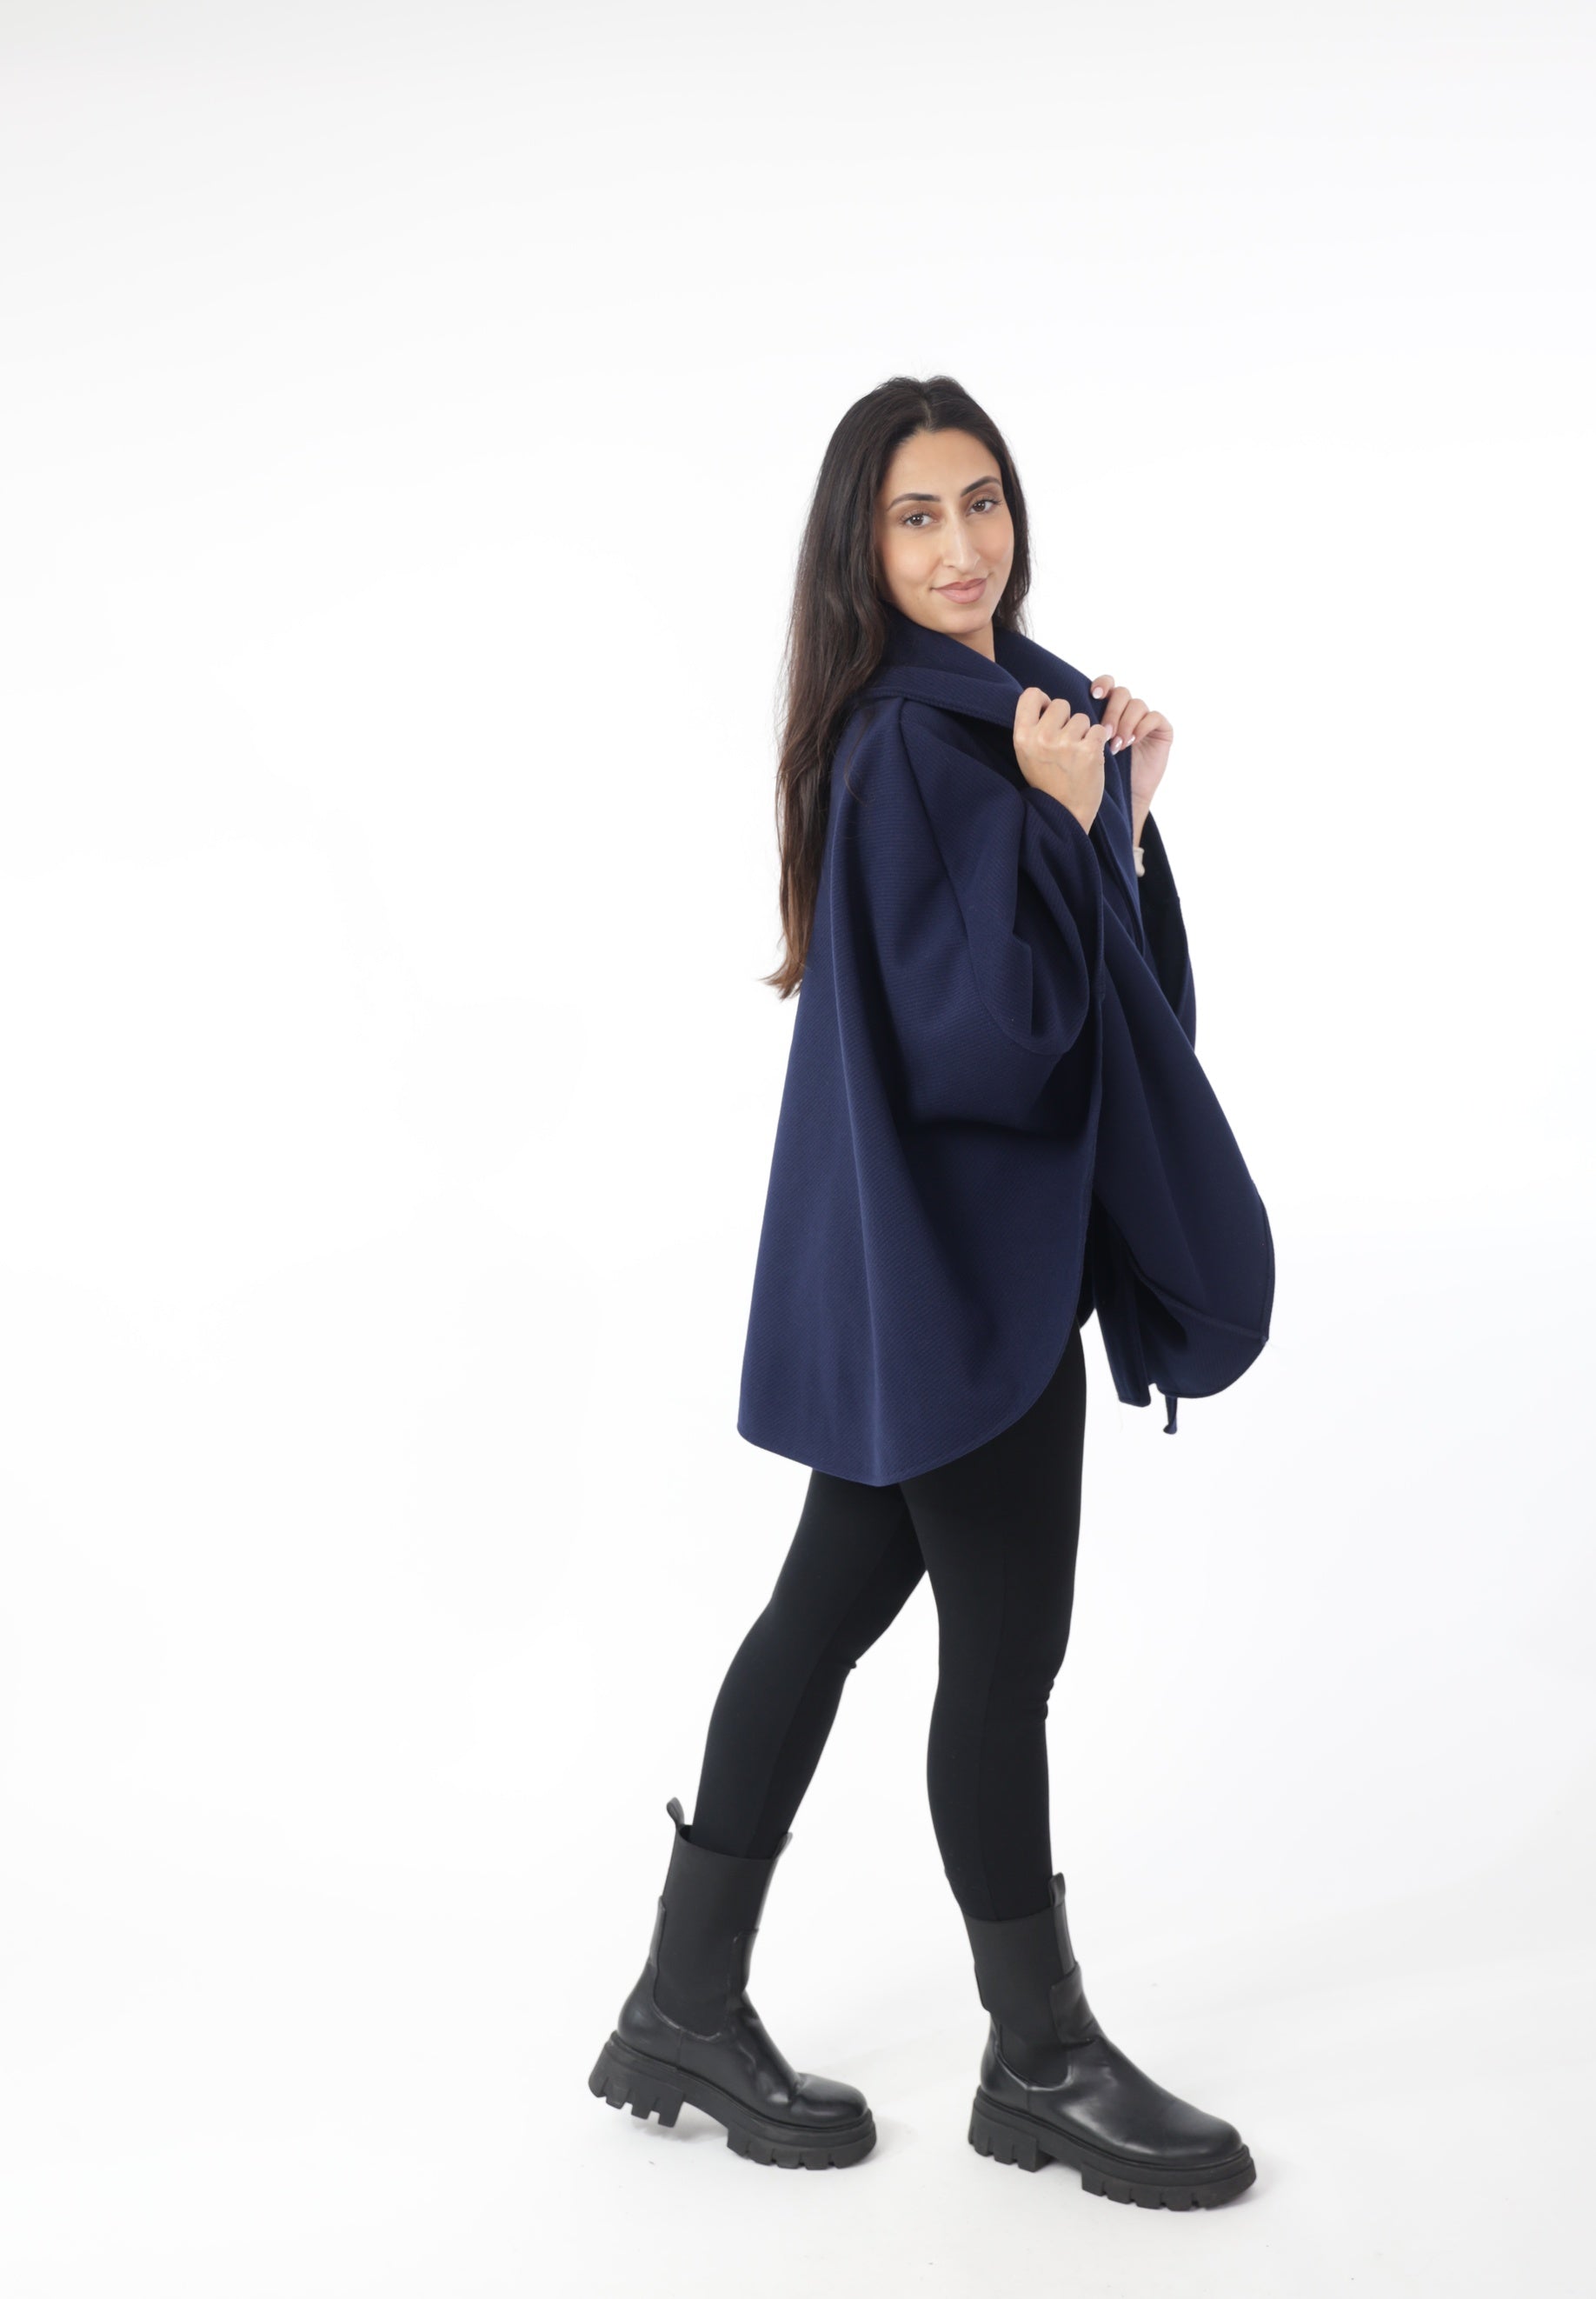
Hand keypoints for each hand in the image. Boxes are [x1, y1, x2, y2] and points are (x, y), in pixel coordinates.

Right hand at [1012, 686, 1108, 835]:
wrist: (1064, 814)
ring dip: (1083, 733)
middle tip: (1065, 745)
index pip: (1031, 694)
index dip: (1044, 702)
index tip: (1049, 718)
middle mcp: (1041, 738)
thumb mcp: (1027, 754)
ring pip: (1082, 718)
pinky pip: (1099, 730)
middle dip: (1067, 720)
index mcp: (1022, 736)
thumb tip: (1044, 699)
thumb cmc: (1046, 782)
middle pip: (1061, 704)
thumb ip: (1032, 727)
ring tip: (1076, 757)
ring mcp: (1066, 744)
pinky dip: (1098, 743)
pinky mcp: (1089, 751)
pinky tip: (1089, 760)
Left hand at [1089, 674, 1172, 832]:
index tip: (1093, 695)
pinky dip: (1142, 727)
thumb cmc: (1094, 777)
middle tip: (1105, 732)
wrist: (1118, 801)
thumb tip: (1060, 708)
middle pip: (1121, 693)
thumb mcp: (1079, 749)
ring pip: (1137, 704)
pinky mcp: (1161, 730)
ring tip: (1116, 745)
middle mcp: (1126, 712)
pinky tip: (1132, 743)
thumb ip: (1075, 727)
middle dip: (1112, 711)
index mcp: (1105, 710)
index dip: (1102, 684)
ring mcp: (1144, 720)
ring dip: (1125, 723)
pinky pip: (1154, 717)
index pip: (1106, 685)